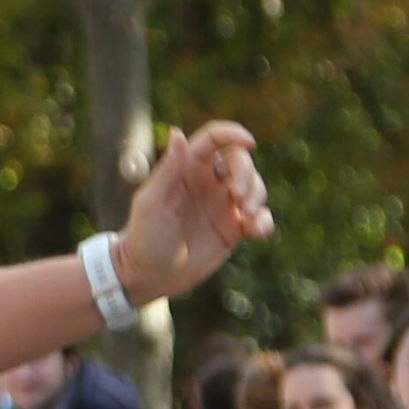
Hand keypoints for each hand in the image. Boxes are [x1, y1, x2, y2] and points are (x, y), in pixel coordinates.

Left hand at [113, 123, 274, 300]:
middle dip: (246, 173)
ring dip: (257, 195)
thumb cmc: (143, 237)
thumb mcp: (151, 202)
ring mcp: (223, 205)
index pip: (215, 139)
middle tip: (236, 196)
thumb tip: (177, 132)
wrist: (148, 275)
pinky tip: (256, 232)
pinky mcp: (234, 229)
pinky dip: (264, 221)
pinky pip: (260, 217)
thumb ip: (168, 169)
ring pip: (255, 186)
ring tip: (244, 215)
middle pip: (240, 161)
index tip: (250, 143)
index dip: (234, 133)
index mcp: (187, 168)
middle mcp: (208, 182)